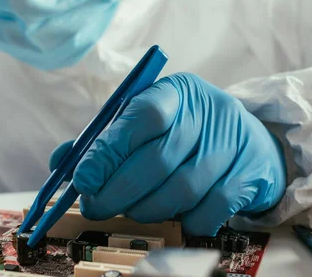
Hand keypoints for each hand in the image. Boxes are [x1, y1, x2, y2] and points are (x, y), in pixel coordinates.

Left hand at [50, 73, 285, 235]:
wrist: (247, 140)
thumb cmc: (182, 131)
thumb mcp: (145, 122)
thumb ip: (104, 139)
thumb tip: (62, 162)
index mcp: (176, 91)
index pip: (142, 115)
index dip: (109, 150)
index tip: (83, 180)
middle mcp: (209, 111)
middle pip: (158, 158)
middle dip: (118, 191)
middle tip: (96, 206)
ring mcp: (234, 142)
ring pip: (182, 189)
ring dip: (147, 208)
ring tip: (133, 209)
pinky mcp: (249, 173)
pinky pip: (209, 210)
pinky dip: (185, 220)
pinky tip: (175, 214)